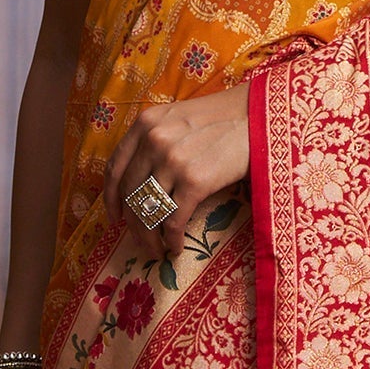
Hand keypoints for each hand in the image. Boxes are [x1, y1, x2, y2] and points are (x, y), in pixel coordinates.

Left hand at [106, 82, 250, 258]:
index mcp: (145, 124)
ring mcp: (173, 161)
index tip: (115, 218)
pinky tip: (176, 248)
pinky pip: (173, 220)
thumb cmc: (222, 120)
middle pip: (130, 195)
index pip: (115, 168)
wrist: (259, 117)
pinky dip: (172, 240)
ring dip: (149, 239)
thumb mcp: (178, 118)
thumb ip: (155, 140)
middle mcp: (153, 140)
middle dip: (132, 226)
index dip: (110, 199)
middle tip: (141, 243)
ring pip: (148, 212)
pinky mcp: (195, 181)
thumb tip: (141, 181)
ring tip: (156, 251)